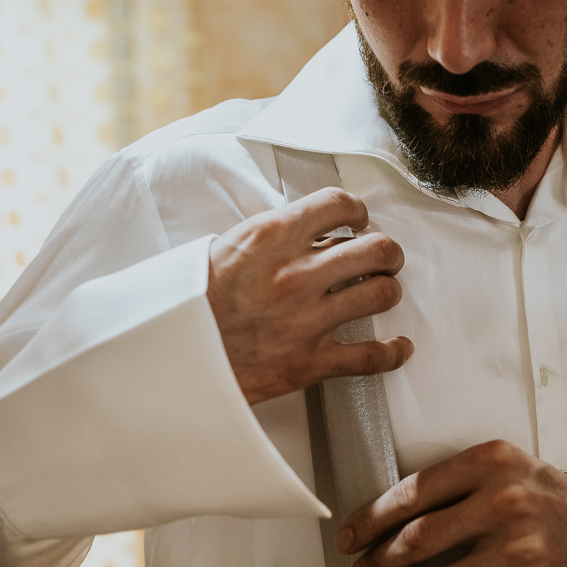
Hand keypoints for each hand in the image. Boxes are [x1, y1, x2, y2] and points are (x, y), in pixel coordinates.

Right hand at [207, 188, 413, 404]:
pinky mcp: (308, 362)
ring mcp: (305, 320)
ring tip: (381, 291)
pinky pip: (370, 357)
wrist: (168, 356)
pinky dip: (392, 352)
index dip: (358, 210)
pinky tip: (398, 346)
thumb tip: (313, 231)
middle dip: (387, 251)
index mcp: (270, 237)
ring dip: (387, 290)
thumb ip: (274, 236)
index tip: (358, 220)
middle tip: (383, 256)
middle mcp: (295, 275)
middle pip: (376, 249)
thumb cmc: (191, 301)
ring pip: (381, 294)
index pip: (338, 204)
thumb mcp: (226, 247)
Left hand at [337, 440, 566, 566]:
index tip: (351, 533)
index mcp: (491, 462)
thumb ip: (457, 480)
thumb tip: (391, 512)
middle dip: (378, 561)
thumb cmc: (549, 499)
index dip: (372, 516)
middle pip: (418, 539)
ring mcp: (518, 551)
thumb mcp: (507, 467)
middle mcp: (504, 502)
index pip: (413, 491)